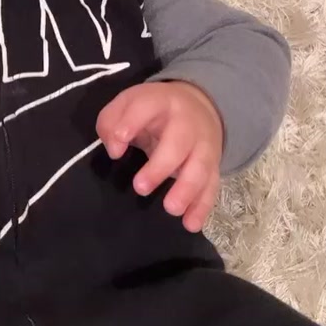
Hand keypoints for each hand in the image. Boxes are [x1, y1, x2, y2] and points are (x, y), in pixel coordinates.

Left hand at [96, 80, 223, 231]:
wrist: (199, 105)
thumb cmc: (153, 110)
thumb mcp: (128, 104)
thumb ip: (111, 122)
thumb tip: (114, 149)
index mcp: (161, 101)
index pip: (146, 107)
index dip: (130, 124)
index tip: (117, 147)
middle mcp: (186, 123)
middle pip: (178, 143)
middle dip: (160, 167)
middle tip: (140, 188)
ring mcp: (203, 145)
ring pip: (200, 167)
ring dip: (187, 189)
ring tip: (171, 209)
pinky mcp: (213, 165)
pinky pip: (211, 186)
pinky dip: (203, 206)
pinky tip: (191, 223)